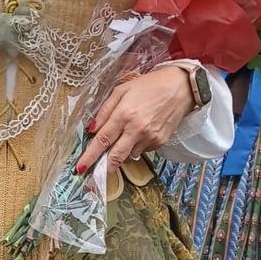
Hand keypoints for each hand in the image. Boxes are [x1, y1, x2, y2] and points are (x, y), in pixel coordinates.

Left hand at [76, 65, 195, 174]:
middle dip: (103, 167)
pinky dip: (136, 146)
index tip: (79, 168)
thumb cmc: (149, 85)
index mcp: (124, 114)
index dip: (90, 156)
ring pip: (128, 156)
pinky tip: (140, 132)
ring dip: (121, 152)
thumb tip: (92, 129)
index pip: (102, 140)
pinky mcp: (160, 142)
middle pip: (115, 156)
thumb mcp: (122, 90)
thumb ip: (105, 110)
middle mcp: (136, 129)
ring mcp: (150, 138)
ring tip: (126, 136)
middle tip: (94, 174)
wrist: (181, 87)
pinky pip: (142, 151)